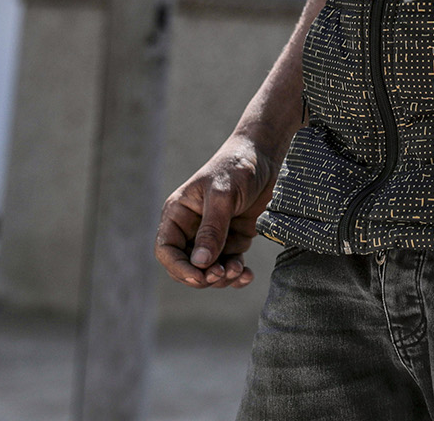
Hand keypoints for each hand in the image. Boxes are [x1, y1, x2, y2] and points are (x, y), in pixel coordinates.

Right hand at [155, 131, 280, 287]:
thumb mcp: (223, 195)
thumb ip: (212, 229)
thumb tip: (200, 264)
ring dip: (223, 277)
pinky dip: (237, 274)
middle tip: (223, 273)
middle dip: (203, 276)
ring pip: (210, 269)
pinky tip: (247, 275)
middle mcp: (192, 228)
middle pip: (188, 265)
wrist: (266, 156)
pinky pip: (230, 264)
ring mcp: (214, 235)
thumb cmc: (237, 167)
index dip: (179, 268)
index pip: (167, 250)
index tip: (199, 277)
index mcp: (179, 214)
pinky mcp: (234, 238)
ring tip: (239, 271)